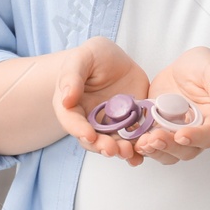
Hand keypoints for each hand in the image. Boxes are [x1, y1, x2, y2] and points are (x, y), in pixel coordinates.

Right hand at [52, 37, 151, 164]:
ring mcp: (110, 125)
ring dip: (120, 151)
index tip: (89, 135)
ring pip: (113, 143)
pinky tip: (143, 153)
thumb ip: (72, 76)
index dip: (79, 130)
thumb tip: (66, 99)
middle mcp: (89, 121)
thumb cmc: (93, 56)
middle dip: (101, 146)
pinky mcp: (129, 124)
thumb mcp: (82, 58)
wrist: (115, 60)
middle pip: (92, 140)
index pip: (72, 122)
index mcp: (71, 107)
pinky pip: (133, 139)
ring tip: (129, 153)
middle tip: (112, 149)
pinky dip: (138, 148)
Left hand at [135, 47, 209, 163]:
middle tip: (154, 138)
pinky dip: (141, 146)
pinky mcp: (157, 130)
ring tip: (142, 143)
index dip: (195, 138)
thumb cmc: (204, 68)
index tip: (181, 135)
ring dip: (154, 151)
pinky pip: (150, 144)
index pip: (208, 136)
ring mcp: (175, 134)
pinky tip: (131, 141)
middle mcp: (196, 134)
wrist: (185, 70)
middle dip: (169, 147)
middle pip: (186, 150)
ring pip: (167, 153)